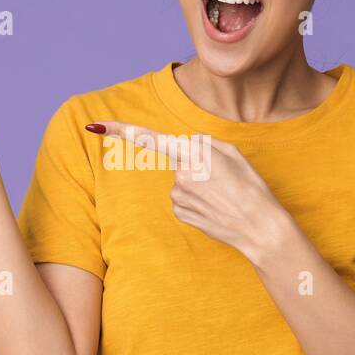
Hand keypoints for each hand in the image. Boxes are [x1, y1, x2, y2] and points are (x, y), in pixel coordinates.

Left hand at [85, 120, 290, 263]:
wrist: (259, 228)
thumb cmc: (251, 188)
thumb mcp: (234, 154)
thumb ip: (205, 143)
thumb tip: (186, 145)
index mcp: (195, 153)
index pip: (151, 138)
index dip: (121, 130)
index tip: (95, 125)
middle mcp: (181, 174)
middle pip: (179, 160)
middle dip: (196, 166)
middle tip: (224, 180)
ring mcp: (178, 196)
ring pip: (181, 181)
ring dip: (198, 185)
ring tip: (222, 196)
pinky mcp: (180, 213)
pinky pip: (183, 199)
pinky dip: (197, 201)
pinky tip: (215, 208)